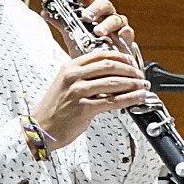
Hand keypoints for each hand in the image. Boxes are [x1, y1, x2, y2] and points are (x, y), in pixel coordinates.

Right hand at [29, 39, 150, 147]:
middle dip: (130, 69)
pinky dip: (129, 98)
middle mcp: (73, 76)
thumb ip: (85, 77)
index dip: (120, 56)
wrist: (40, 128)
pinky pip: (112, 101)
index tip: (131, 61)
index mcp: (70, 67)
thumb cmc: (55, 109)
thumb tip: (110, 75)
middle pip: (109, 66)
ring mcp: (78, 92)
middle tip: (140, 74)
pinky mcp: (84, 108)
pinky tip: (137, 97)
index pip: (100, 54)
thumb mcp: (66, 85)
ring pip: (113, 82)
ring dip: (133, 83)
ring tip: (143, 85)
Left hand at [60, 0, 137, 64]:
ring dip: (106, 24)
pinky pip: (128, 33)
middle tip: (86, 17)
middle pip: (103, 4)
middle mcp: (105, 16)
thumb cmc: (86, 47)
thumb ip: (61, 23)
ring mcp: (116, 27)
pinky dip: (126, 33)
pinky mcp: (125, 41)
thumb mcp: (71, 35)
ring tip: (98, 32)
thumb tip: (45, 12)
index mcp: (91, 10)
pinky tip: (122, 34)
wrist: (96, 68)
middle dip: (95, 9)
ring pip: (116, 18)